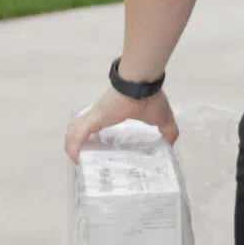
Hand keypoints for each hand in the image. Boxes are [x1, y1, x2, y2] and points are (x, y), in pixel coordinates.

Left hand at [64, 88, 178, 160]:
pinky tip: (77, 159)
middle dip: (78, 143)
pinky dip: (74, 148)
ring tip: (78, 159)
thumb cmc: (149, 99)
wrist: (141, 84)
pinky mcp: (92, 118)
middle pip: (79, 129)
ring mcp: (94, 116)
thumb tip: (171, 143)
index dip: (92, 136)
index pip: (96, 124)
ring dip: (72, 146)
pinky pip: (76, 136)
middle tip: (85, 157)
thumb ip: (167, 130)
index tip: (96, 150)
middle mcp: (99, 114)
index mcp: (112, 114)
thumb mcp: (162, 118)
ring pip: (73, 132)